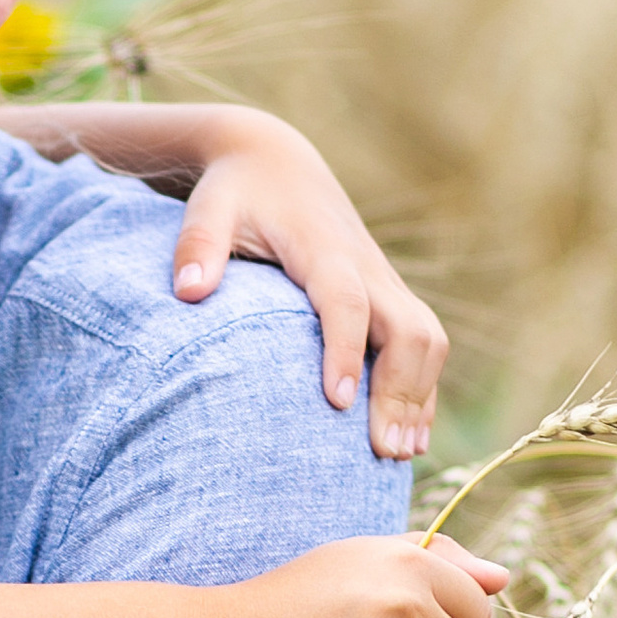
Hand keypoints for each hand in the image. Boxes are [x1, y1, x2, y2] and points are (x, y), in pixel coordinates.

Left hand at [169, 115, 444, 460]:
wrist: (275, 162)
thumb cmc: (234, 192)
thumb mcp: (208, 209)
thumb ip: (197, 247)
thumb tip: (188, 292)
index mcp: (322, 248)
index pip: (346, 301)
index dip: (344, 350)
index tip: (338, 403)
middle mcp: (366, 266)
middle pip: (409, 328)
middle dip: (402, 389)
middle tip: (383, 451)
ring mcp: (383, 282)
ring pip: (427, 338)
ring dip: (420, 395)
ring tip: (400, 455)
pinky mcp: (387, 296)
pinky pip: (424, 344)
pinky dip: (424, 389)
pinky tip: (412, 436)